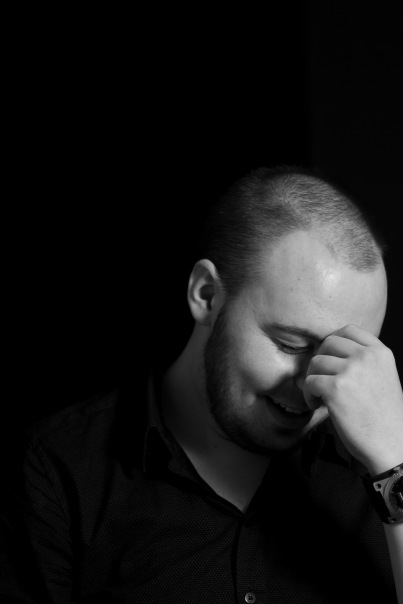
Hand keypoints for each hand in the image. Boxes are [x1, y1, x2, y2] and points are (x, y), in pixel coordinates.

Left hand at [303, 324, 402, 474]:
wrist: (392, 444)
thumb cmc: (384, 416)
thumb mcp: (383, 377)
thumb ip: (364, 361)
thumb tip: (330, 351)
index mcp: (380, 352)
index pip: (349, 330)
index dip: (333, 343)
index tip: (329, 359)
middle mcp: (366, 357)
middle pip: (328, 343)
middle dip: (320, 361)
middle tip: (321, 380)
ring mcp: (351, 371)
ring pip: (315, 362)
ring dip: (312, 379)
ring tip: (320, 397)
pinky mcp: (335, 388)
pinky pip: (309, 382)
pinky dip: (308, 395)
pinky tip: (317, 406)